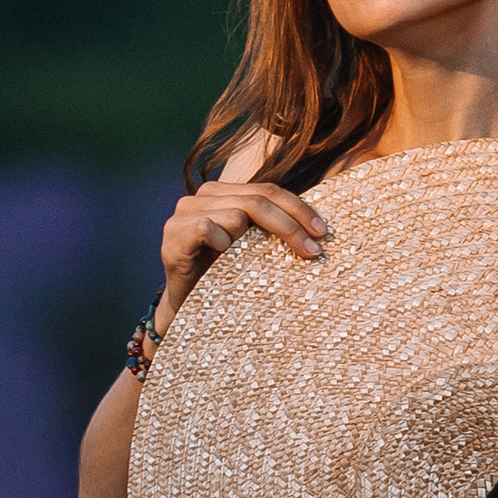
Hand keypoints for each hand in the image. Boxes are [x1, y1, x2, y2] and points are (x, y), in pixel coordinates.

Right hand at [155, 180, 325, 327]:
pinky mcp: (174, 233)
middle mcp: (202, 195)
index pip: (268, 189)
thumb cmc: (223, 275)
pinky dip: (223, 244)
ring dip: (251, 241)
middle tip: (313, 251)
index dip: (298, 209)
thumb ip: (270, 225)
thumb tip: (319, 225)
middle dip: (290, 226)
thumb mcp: (251, 245)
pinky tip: (223, 260)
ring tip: (250, 263)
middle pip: (258, 200)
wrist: (187, 307)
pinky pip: (208, 228)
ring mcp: (184, 212)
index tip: (323, 232)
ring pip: (236, 214)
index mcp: (223, 191)